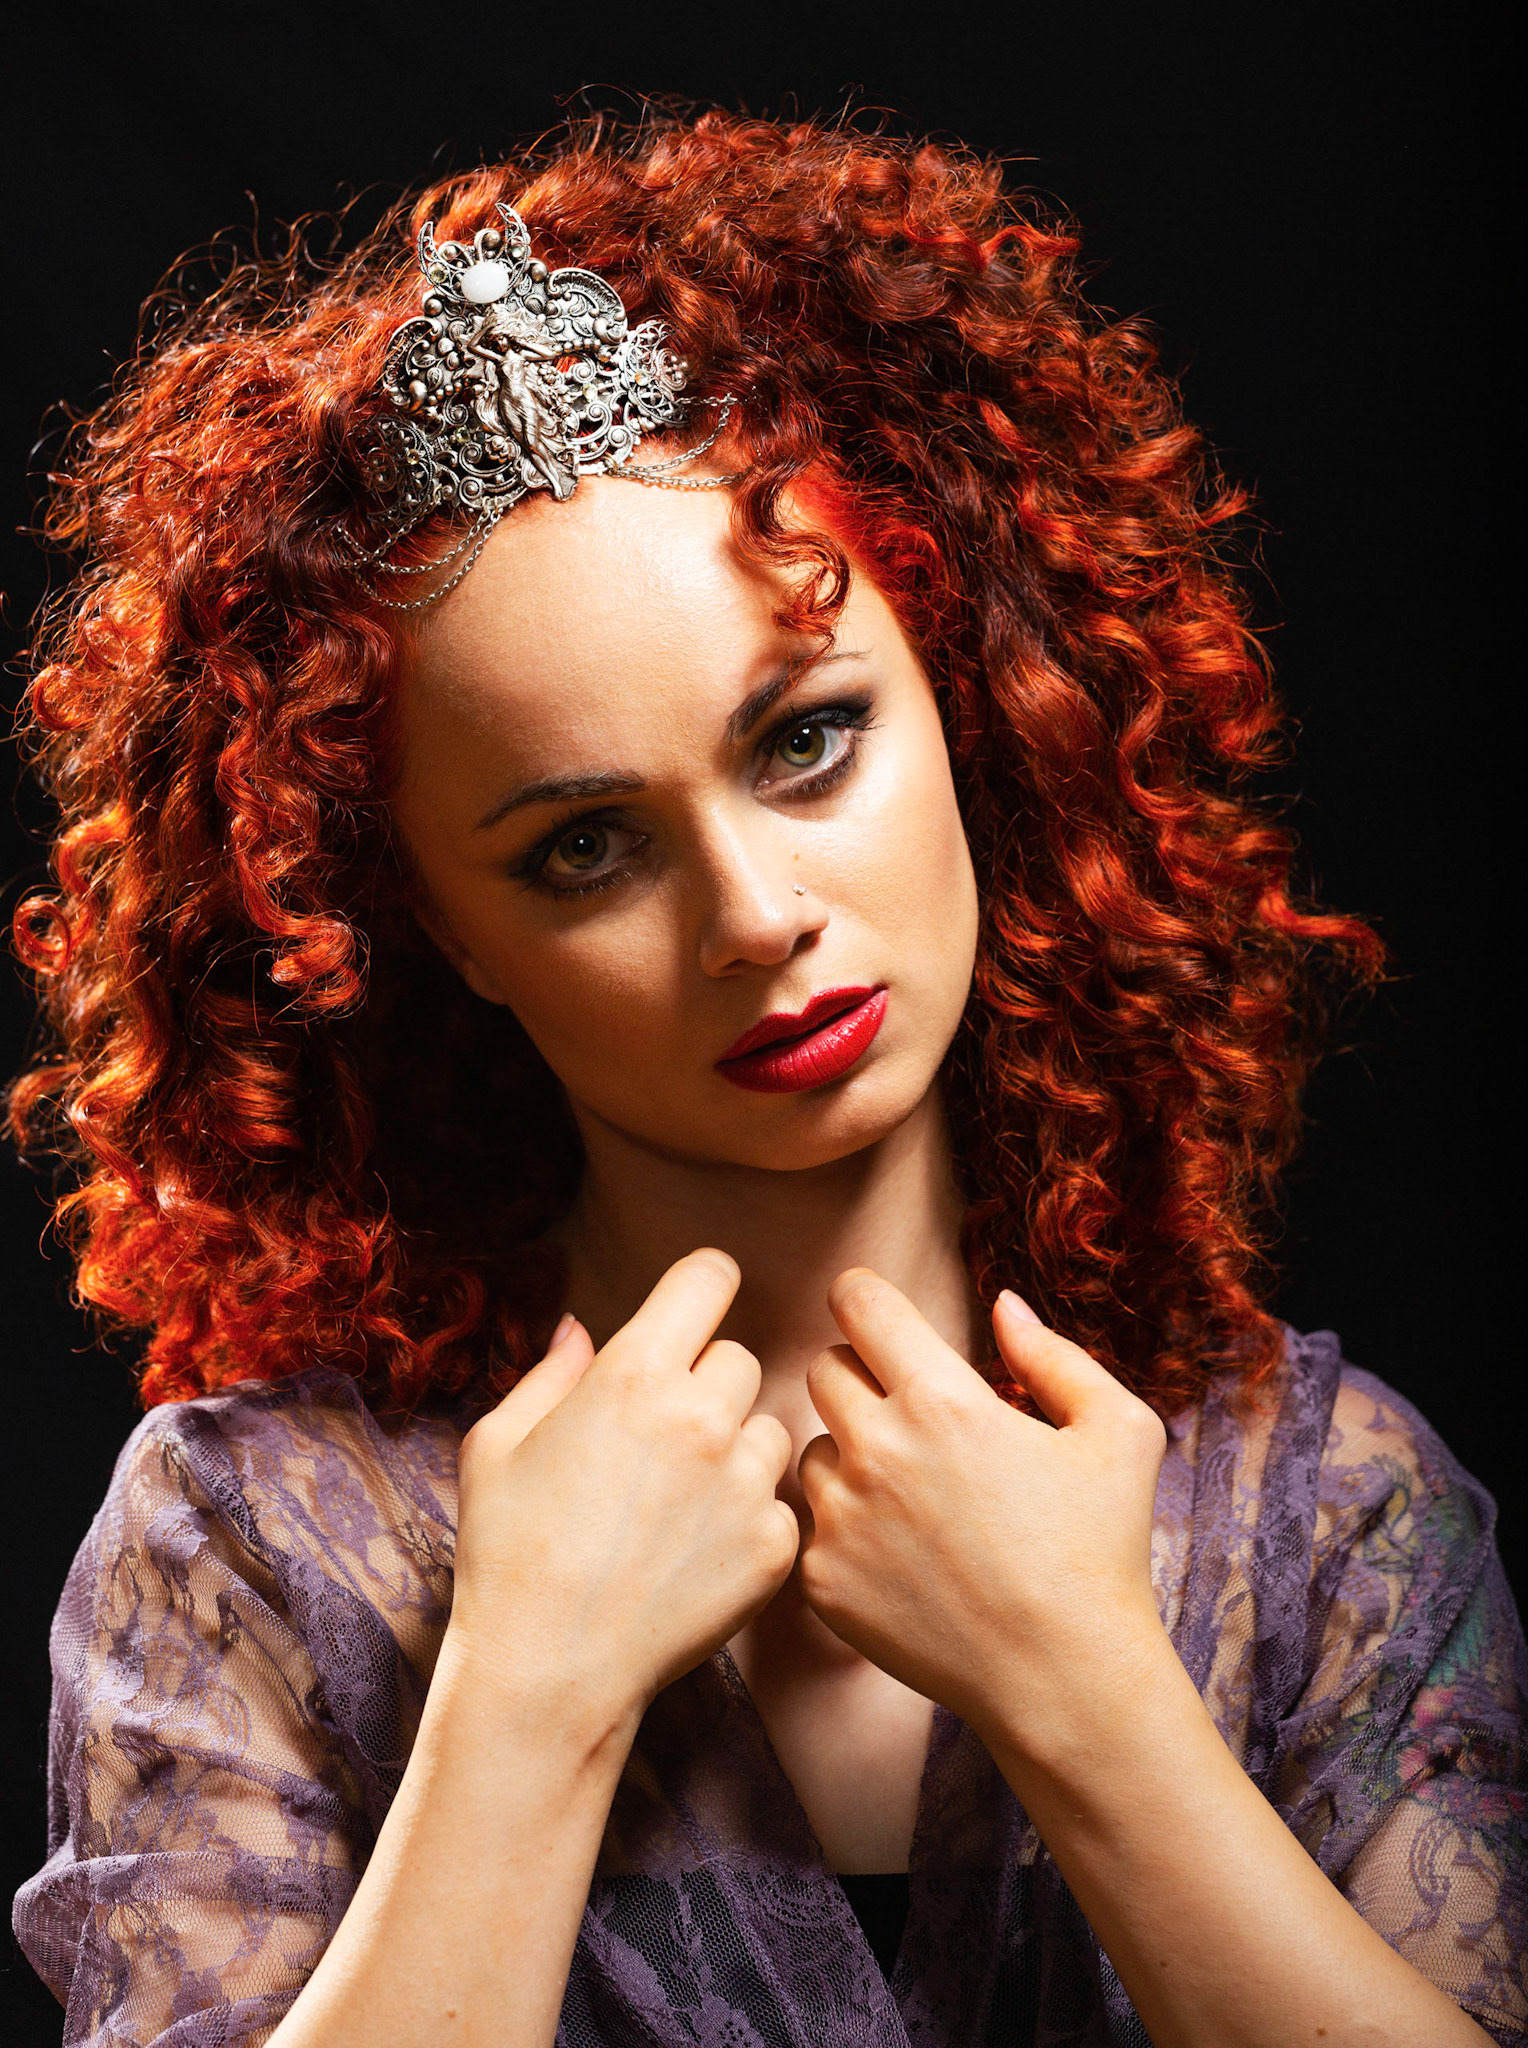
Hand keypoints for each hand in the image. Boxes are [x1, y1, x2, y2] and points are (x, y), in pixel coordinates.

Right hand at [448, 1249, 798, 1724]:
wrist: (549, 1672)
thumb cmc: (509, 1553)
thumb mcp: (498, 1444)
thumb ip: (551, 1373)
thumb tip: (581, 1329)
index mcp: (633, 1374)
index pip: (709, 1275)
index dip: (700, 1288)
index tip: (690, 1314)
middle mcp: (701, 1416)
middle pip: (739, 1358)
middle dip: (705, 1385)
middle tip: (661, 1441)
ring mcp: (745, 1483)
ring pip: (768, 1428)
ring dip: (735, 1449)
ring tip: (679, 1502)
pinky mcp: (774, 1546)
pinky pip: (778, 1503)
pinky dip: (748, 1520)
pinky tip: (696, 1552)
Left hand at [796, 1273, 1168, 1752]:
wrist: (1066, 1678)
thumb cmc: (1101, 1552)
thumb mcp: (1118, 1432)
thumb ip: (1054, 1355)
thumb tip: (1001, 1304)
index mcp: (941, 1400)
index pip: (857, 1301)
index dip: (864, 1297)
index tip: (874, 1314)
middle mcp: (877, 1450)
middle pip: (823, 1367)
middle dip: (860, 1375)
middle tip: (906, 1412)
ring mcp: (841, 1518)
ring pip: (811, 1448)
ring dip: (849, 1456)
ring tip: (912, 1497)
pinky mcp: (822, 1579)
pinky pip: (811, 1523)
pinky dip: (845, 1529)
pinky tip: (902, 1556)